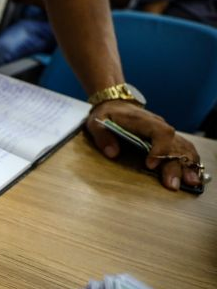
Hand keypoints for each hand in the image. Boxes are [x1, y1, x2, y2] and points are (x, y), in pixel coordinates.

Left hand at [86, 101, 202, 190]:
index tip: (150, 164)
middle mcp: (158, 126)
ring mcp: (163, 132)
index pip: (160, 132)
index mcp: (143, 120)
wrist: (115, 104)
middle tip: (172, 184)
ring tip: (190, 182)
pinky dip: (189, 161)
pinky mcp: (165, 139)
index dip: (160, 148)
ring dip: (187, 164)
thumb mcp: (97, 122)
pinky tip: (192, 175)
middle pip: (174, 144)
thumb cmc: (107, 114)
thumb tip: (112, 153)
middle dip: (175, 165)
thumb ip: (103, 137)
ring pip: (182, 147)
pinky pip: (182, 148)